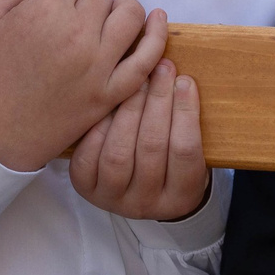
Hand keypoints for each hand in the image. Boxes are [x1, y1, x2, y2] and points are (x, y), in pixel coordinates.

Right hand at [0, 0, 171, 171]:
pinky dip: (156, 36)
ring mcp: (98, 65)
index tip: (47, 14)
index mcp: (45, 11)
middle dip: (86, 5)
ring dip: (120, 12)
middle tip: (66, 27)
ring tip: (105, 24)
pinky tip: (157, 20)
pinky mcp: (111, 93)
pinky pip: (146, 59)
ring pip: (129, 16)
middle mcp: (78, 34)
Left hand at [71, 58, 211, 220]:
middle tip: (161, 69)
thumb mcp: (189, 153)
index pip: (185, 151)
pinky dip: (100, 125)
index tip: (185, 80)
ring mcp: (113, 199)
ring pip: (118, 152)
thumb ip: (186, 125)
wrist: (138, 190)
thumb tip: (180, 78)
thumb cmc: (170, 161)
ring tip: (138, 80)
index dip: (185, 112)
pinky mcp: (86, 188)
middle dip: (158, 102)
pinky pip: (89, 154)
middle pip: (151, 148)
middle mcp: (146, 205)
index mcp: (181, 198)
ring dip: (130, 109)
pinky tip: (111, 100)